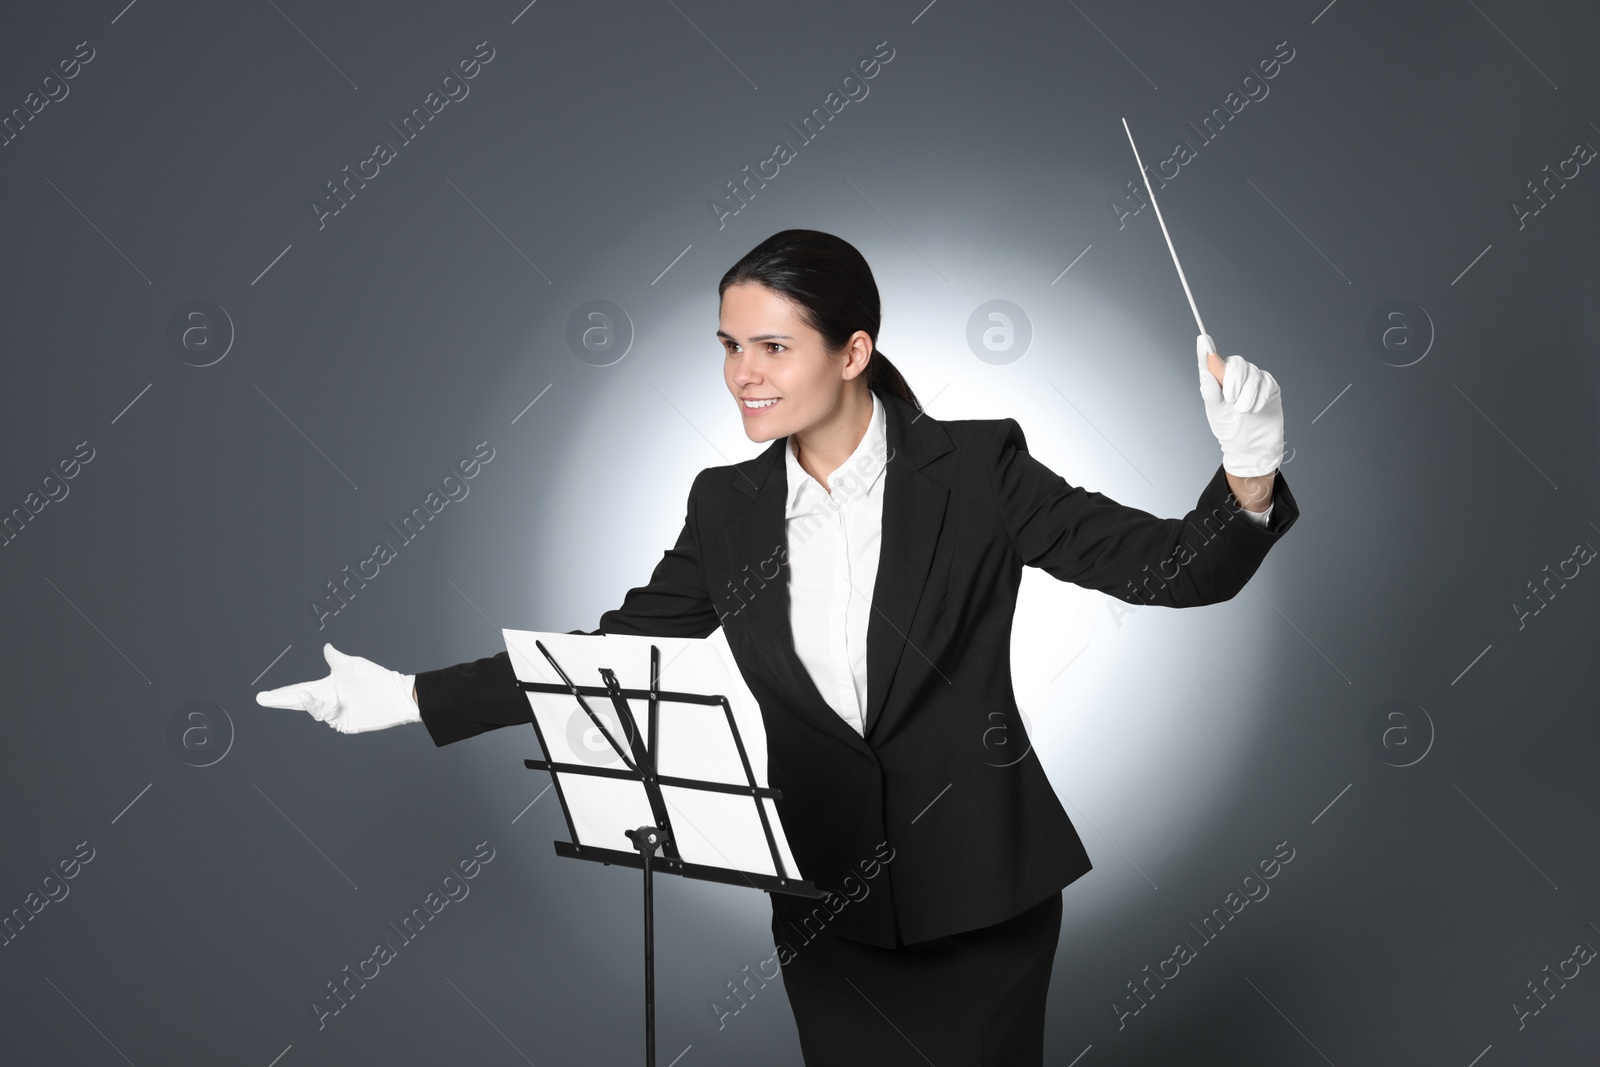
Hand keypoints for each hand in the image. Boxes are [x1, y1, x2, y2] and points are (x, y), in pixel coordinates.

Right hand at [255, 643, 419, 733]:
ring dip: (308, 702)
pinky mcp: (344, 723)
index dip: (281, 692)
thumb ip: (336, 659)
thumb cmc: (376, 678)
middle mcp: (328, 700)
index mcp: (326, 686)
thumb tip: (327, 647)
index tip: (264, 695)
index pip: (298, 689)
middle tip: (261, 698)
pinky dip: (323, 709)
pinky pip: (327, 717)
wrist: (396, 696)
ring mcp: (335, 713)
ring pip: (314, 709)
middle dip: (280, 700)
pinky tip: (330, 703)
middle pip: (298, 702)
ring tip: (302, 693)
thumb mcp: (353, 666)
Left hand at [1195, 333, 1284, 478]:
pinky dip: (1258, 397)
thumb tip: (1204, 372)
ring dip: (1246, 395)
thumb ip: (1211, 392)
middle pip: (1236, 363)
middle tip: (1230, 400)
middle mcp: (1236, 377)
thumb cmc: (1230, 430)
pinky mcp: (1269, 386)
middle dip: (1233, 380)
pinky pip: (1265, 383)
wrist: (1252, 448)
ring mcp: (1254, 380)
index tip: (1202, 339)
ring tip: (1242, 411)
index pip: (1211, 361)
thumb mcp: (1216, 413)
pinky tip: (1254, 409)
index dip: (1206, 349)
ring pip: (1252, 374)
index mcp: (1218, 382)